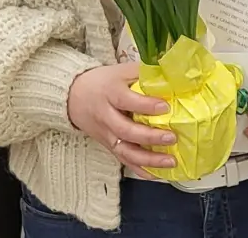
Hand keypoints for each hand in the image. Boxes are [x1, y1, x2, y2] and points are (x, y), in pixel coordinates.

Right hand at [67, 63, 175, 178]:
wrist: (73, 96)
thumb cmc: (104, 82)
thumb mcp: (122, 71)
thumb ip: (145, 72)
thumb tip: (174, 72)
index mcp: (111, 93)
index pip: (127, 101)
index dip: (146, 106)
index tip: (166, 107)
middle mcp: (106, 116)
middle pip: (126, 130)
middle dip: (150, 137)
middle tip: (172, 138)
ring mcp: (106, 134)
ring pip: (125, 151)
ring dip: (148, 159)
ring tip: (171, 161)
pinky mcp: (107, 145)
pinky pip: (123, 160)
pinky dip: (139, 169)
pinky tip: (156, 174)